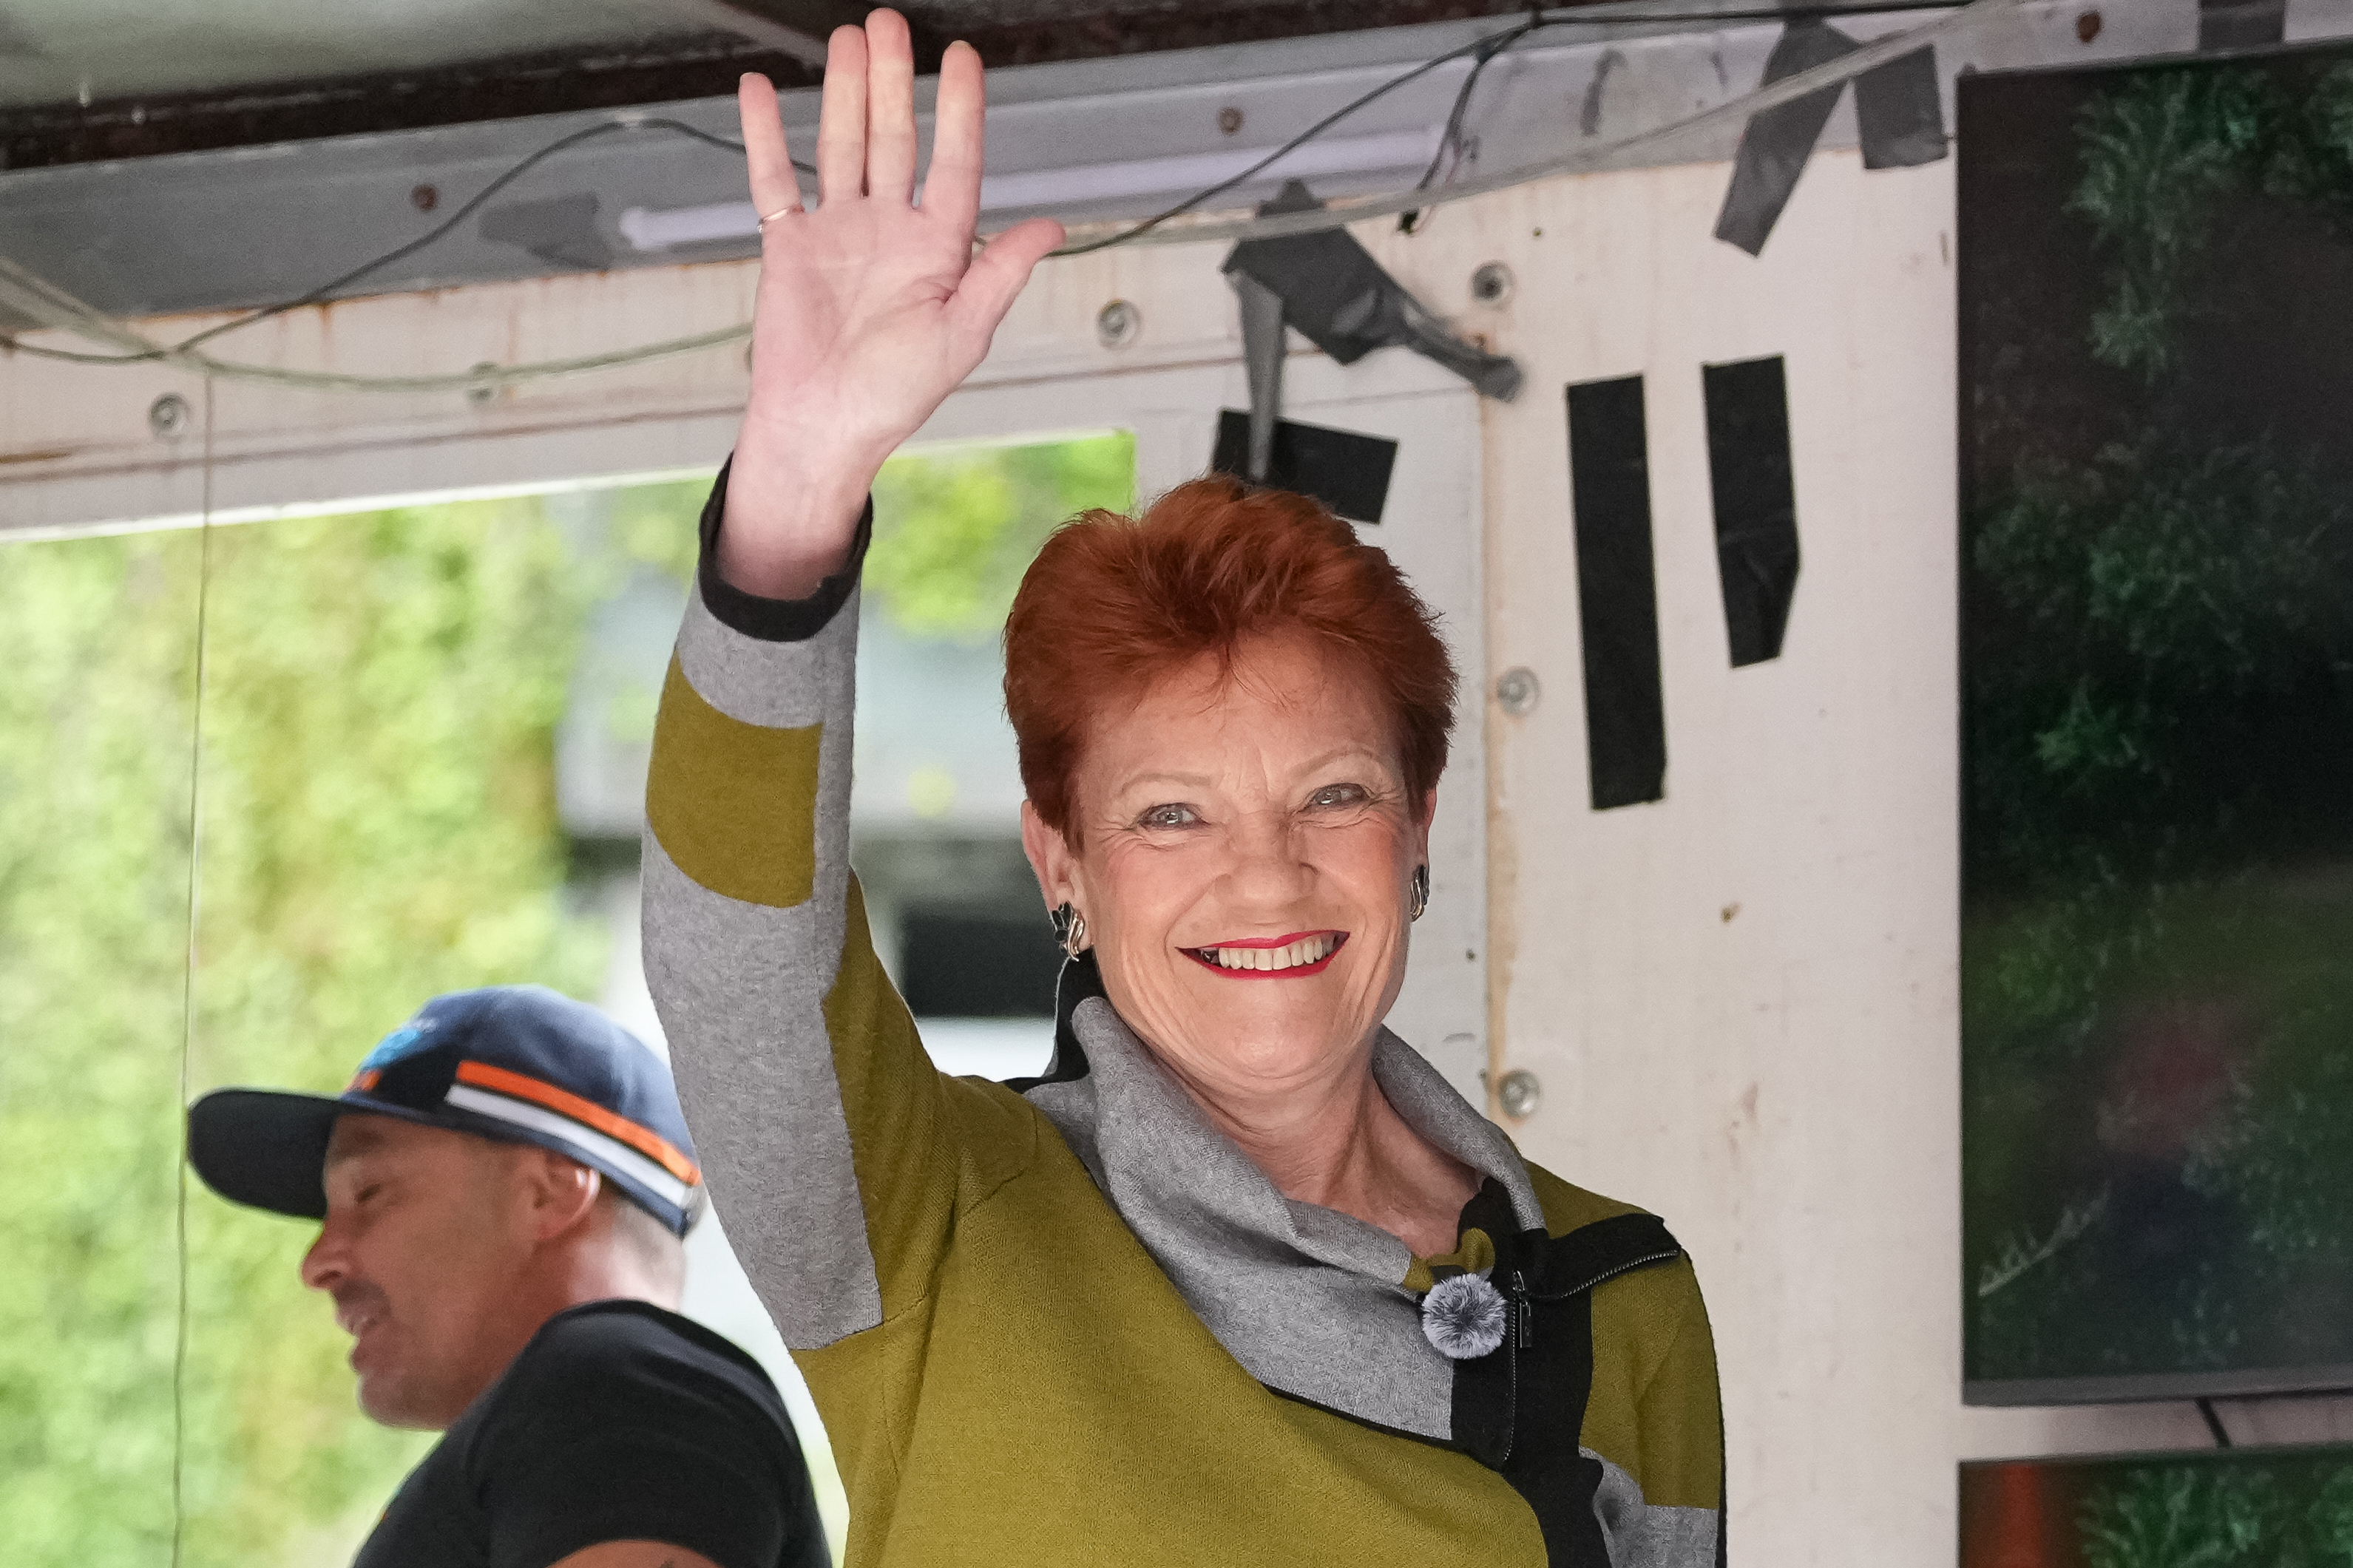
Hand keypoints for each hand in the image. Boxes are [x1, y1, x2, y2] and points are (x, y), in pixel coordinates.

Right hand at [720, 11, 1063, 597]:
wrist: (823, 429)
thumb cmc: (894, 397)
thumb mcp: (962, 335)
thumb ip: (1000, 273)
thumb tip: (1051, 225)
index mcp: (938, 250)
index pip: (955, 163)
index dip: (959, 111)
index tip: (962, 60)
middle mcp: (889, 231)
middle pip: (894, 139)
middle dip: (894, 81)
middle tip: (890, 24)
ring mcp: (838, 233)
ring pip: (842, 145)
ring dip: (846, 93)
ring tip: (849, 41)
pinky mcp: (789, 246)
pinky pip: (775, 180)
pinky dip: (766, 136)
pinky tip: (764, 92)